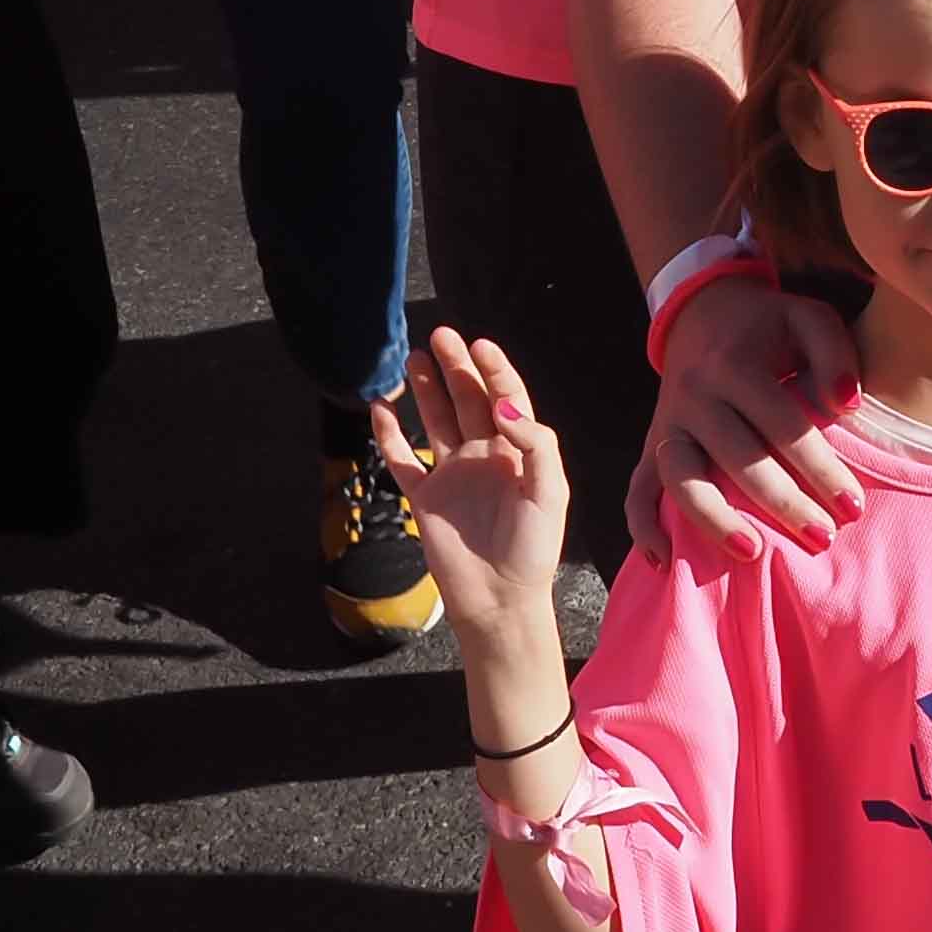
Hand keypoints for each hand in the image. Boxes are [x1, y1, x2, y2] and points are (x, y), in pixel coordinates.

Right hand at [377, 323, 571, 637]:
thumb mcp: (549, 491)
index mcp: (518, 452)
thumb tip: (503, 407)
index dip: (495, 370)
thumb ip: (534, 443)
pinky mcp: (425, 497)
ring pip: (436, 420)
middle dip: (456, 367)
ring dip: (426, 389)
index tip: (480, 344)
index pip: (507, 398)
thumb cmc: (532, 547)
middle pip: (469, 400)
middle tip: (441, 334)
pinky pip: (402, 459)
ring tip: (415, 356)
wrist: (499, 597)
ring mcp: (452, 474)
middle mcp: (484, 456)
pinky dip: (390, 435)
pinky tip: (382, 408)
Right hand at [638, 273, 864, 562]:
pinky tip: (664, 561)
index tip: (854, 507)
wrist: (703, 313)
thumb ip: (834, 353)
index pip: (783, 425)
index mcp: (734, 365)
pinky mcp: (651, 446)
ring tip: (753, 554)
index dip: (820, 468)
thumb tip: (846, 405)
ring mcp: (667, 425)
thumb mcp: (807, 318)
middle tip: (822, 538)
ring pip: (682, 479)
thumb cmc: (769, 326)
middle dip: (783, 503)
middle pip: (738, 459)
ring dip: (715, 520)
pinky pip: (637, 490)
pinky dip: (643, 526)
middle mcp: (694, 397)